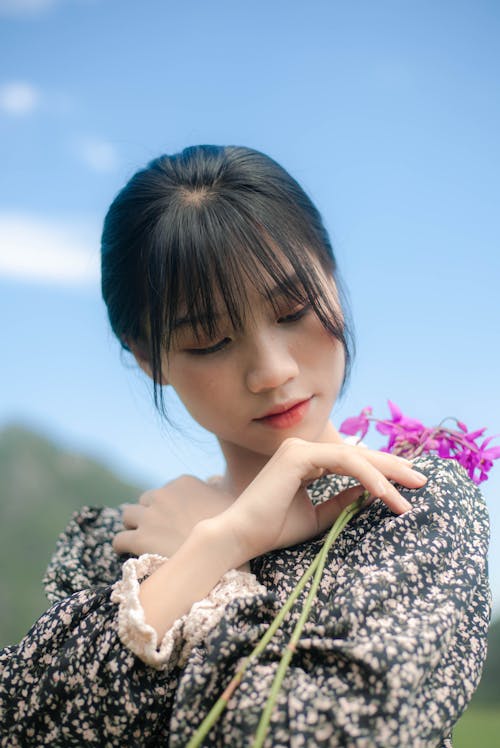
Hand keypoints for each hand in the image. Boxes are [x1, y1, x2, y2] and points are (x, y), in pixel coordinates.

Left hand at [112, 475, 234, 557]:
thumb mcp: (230, 497)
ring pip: (127, 515)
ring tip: (142, 541)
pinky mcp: (140, 539)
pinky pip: (119, 539)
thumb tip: (211, 480)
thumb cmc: (233, 527)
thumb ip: (216, 486)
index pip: (166, 491)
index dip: (168, 507)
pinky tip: (129, 554)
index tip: (176, 522)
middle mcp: (163, 494)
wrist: (224, 551)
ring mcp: (150, 516)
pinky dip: (122, 546)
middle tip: (159, 533)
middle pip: (145, 501)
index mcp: (183, 482)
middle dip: (150, 514)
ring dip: (133, 526)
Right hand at [219, 438, 426, 562]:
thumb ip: (342, 502)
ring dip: (387, 473)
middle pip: (358, 454)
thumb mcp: (318, 516)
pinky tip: (387, 493)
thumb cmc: (274, 529)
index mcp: (305, 460)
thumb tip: (371, 494)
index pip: (351, 460)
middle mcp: (302, 449)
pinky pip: (344, 462)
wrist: (241, 537)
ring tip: (412, 490)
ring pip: (355, 455)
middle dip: (393, 466)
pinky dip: (369, 477)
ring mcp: (299, 449)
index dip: (381, 470)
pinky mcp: (298, 455)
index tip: (408, 484)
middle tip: (422, 480)